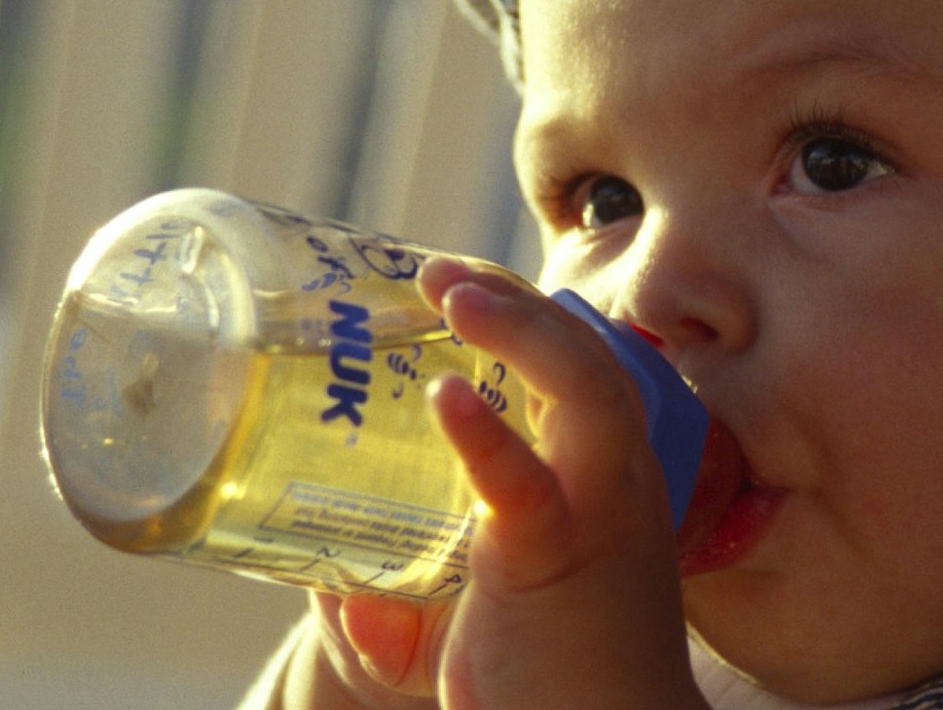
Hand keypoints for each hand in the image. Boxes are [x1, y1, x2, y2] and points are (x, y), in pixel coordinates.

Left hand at [285, 259, 708, 709]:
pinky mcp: (553, 561)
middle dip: (518, 299)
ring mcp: (597, 515)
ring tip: (450, 294)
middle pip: (589, 356)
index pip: (590, 368)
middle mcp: (620, 482)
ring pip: (583, 390)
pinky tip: (446, 396)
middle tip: (437, 273)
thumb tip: (322, 582)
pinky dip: (486, 436)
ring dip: (519, 329)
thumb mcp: (494, 616)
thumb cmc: (559, 681)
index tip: (467, 286)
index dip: (535, 313)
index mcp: (614, 481)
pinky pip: (527, 486)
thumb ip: (413, 594)